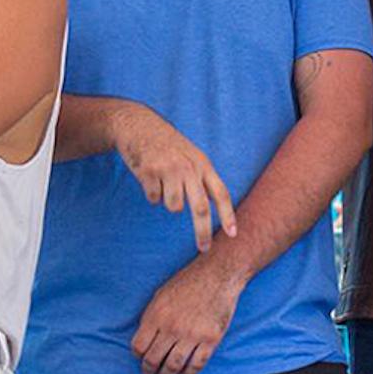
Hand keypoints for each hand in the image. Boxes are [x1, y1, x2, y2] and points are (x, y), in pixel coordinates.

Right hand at [113, 108, 237, 254]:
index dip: (228, 215)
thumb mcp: (192, 156)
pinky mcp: (149, 172)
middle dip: (202, 232)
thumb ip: (202, 178)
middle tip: (204, 248)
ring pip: (174, 207)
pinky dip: (152, 194)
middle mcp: (188, 168)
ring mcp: (168, 170)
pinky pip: (153, 199)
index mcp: (202, 164)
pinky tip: (149, 178)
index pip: (221, 193)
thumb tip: (211, 209)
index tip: (233, 234)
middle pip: (200, 208)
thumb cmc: (168, 145)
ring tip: (163, 186)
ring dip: (168, 203)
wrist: (139, 125)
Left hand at [132, 257, 242, 373]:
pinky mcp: (210, 340)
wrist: (217, 274)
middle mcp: (172, 327)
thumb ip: (151, 318)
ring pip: (173, 367)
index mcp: (156, 315)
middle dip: (149, 370)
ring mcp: (192, 335)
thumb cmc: (190, 282)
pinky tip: (185, 371)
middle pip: (153, 360)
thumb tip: (145, 339)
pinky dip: (188, 373)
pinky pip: (196, 365)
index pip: (139, 346)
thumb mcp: (161, 295)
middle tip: (150, 373)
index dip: (137, 356)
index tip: (140, 359)